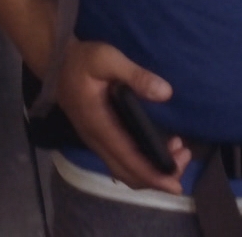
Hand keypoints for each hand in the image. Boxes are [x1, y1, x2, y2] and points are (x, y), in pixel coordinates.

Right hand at [57, 40, 191, 193]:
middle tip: (184, 156)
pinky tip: (161, 147)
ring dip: (152, 170)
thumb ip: (136, 75)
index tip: (177, 183)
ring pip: (125, 170)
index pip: (129, 160)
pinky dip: (143, 163)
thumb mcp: (108, 58)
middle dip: (159, 176)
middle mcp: (97, 140)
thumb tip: (166, 93)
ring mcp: (97, 141)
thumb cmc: (82, 60)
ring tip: (178, 151)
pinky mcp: (100, 138)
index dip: (153, 175)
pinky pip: (122, 161)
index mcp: (99, 125)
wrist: (56, 63)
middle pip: (129, 174)